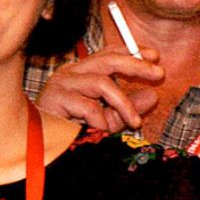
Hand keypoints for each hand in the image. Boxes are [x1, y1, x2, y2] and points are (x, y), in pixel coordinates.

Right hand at [34, 44, 163, 131]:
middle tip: (159, 73)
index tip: (155, 56)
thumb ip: (127, 108)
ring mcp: (61, 83)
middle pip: (108, 60)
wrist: (39, 147)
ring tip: (135, 122)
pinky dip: (101, 121)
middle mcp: (70, 73)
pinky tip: (101, 131)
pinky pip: (89, 107)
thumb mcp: (107, 119)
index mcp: (81, 72)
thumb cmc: (71, 131)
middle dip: (137, 65)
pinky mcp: (55, 98)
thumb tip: (153, 95)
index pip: (108, 53)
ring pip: (103, 83)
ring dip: (124, 104)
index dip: (132, 52)